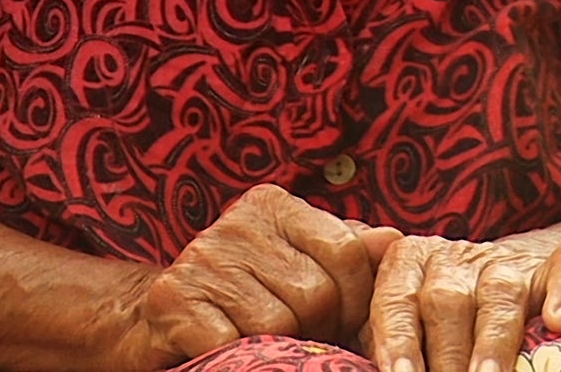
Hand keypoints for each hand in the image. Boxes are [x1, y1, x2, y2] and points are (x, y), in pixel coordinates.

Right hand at [125, 185, 394, 365]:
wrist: (165, 312)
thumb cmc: (250, 291)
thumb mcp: (302, 262)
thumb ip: (349, 253)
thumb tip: (396, 240)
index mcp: (272, 205)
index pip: (347, 252)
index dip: (356, 300)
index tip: (340, 318)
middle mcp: (234, 222)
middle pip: (317, 292)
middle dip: (316, 326)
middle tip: (296, 330)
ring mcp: (202, 258)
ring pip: (278, 323)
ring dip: (277, 344)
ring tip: (261, 336)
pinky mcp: (174, 299)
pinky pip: (235, 343)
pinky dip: (238, 356)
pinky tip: (230, 344)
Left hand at [365, 232, 560, 371]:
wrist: (507, 267)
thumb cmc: (444, 308)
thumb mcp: (410, 314)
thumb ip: (390, 336)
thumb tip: (378, 369)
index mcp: (407, 264)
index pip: (395, 303)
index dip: (397, 341)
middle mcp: (452, 259)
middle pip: (444, 304)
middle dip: (447, 356)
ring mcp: (504, 263)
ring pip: (497, 298)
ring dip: (493, 343)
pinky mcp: (548, 269)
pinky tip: (559, 321)